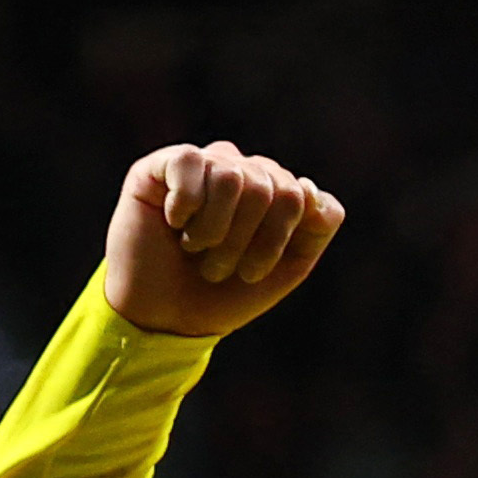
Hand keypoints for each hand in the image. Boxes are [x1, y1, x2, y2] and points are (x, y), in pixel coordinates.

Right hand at [101, 141, 345, 339]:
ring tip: (195, 249)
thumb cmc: (228, 291)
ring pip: (231, 176)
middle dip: (245, 241)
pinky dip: (184, 205)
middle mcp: (239, 169)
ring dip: (213, 230)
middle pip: (267, 187)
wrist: (168, 316)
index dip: (276, 240)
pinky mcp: (160, 165)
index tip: (252, 274)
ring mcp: (201, 165)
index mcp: (272, 189)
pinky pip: (189, 161)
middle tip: (218, 267)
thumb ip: (317, 227)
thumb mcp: (289, 267)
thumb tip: (309, 187)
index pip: (298, 195)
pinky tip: (173, 222)